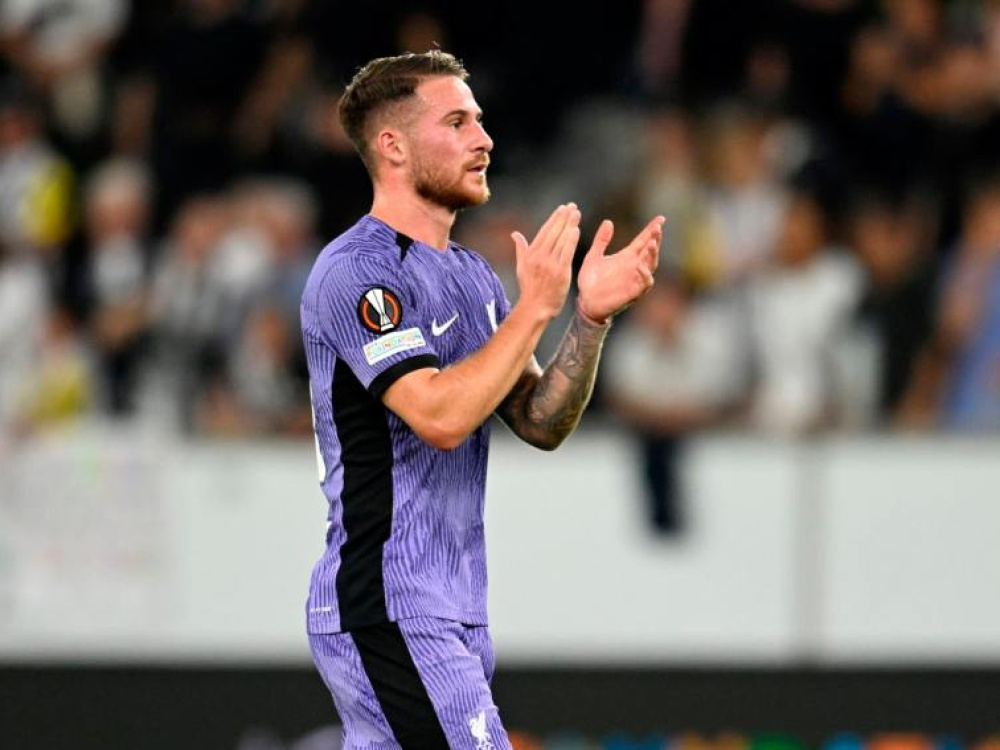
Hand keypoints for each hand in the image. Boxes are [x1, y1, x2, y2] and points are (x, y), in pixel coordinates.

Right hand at [511, 204, 580, 320]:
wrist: (535, 308)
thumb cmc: (529, 288)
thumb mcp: (521, 267)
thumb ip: (520, 248)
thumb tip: (514, 234)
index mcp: (531, 254)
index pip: (544, 231)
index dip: (554, 219)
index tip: (562, 209)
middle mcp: (540, 257)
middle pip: (553, 232)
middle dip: (563, 218)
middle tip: (572, 206)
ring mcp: (550, 264)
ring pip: (561, 240)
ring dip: (569, 225)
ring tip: (576, 214)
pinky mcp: (560, 272)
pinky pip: (566, 253)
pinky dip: (570, 240)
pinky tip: (575, 230)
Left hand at [577, 215, 664, 323]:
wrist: (586, 302)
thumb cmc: (590, 281)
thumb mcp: (594, 257)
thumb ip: (601, 240)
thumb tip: (608, 221)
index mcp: (626, 257)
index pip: (642, 240)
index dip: (651, 229)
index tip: (660, 218)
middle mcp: (634, 266)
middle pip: (650, 250)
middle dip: (655, 239)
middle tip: (657, 228)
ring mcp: (635, 279)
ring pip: (651, 265)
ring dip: (653, 254)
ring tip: (652, 243)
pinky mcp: (634, 291)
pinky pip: (645, 283)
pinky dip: (645, 274)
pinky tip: (641, 265)